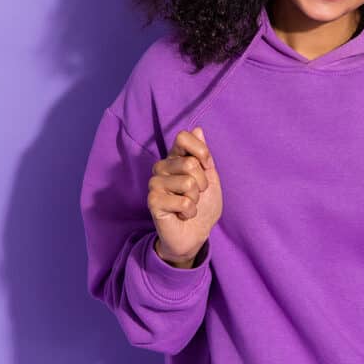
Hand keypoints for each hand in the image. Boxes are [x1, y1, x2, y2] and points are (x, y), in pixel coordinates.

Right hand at [148, 127, 221, 266]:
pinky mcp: (153, 201)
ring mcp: (155, 184)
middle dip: (202, 183)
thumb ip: (203, 155)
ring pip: (188, 182)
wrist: (196, 234)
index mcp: (175, 158)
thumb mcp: (210, 178)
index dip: (201, 151)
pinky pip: (183, 201)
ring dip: (196, 199)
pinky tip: (182, 215)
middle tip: (196, 194)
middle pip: (189, 163)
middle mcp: (162, 167)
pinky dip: (190, 211)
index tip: (207, 165)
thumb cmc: (203, 205)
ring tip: (188, 204)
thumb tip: (197, 129)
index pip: (183, 137)